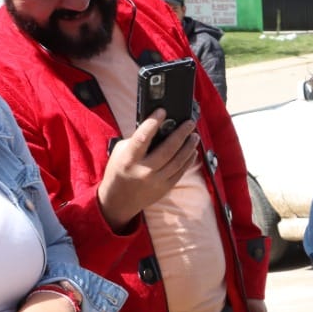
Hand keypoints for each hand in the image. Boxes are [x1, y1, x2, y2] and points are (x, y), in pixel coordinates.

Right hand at [97, 113, 198, 229]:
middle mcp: (144, 170)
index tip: (162, 111)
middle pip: (168, 149)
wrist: (118, 200)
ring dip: (189, 146)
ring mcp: (156, 181)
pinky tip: (192, 151)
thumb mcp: (121, 153)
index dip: (153, 123)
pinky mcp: (165, 188)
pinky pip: (181, 171)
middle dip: (181, 133)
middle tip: (190, 122)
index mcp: (129, 159)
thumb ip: (137, 140)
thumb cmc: (119, 170)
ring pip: (178, 161)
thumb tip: (159, 127)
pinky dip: (188, 160)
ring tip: (194, 136)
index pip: (143, 138)